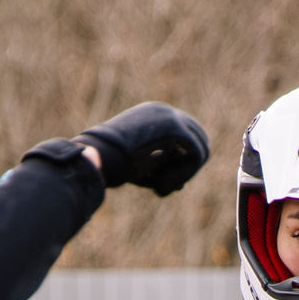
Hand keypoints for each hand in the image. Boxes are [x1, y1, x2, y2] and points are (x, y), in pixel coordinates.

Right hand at [76, 102, 210, 195]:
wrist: (98, 156)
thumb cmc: (111, 164)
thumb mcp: (138, 168)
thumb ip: (160, 172)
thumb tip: (181, 186)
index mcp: (153, 115)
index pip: (185, 137)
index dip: (180, 164)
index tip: (159, 183)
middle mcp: (165, 112)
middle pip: (199, 139)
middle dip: (188, 167)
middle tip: (164, 186)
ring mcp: (172, 118)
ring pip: (199, 149)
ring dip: (183, 174)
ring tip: (159, 188)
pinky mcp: (177, 130)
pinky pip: (196, 155)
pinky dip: (181, 176)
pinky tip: (159, 187)